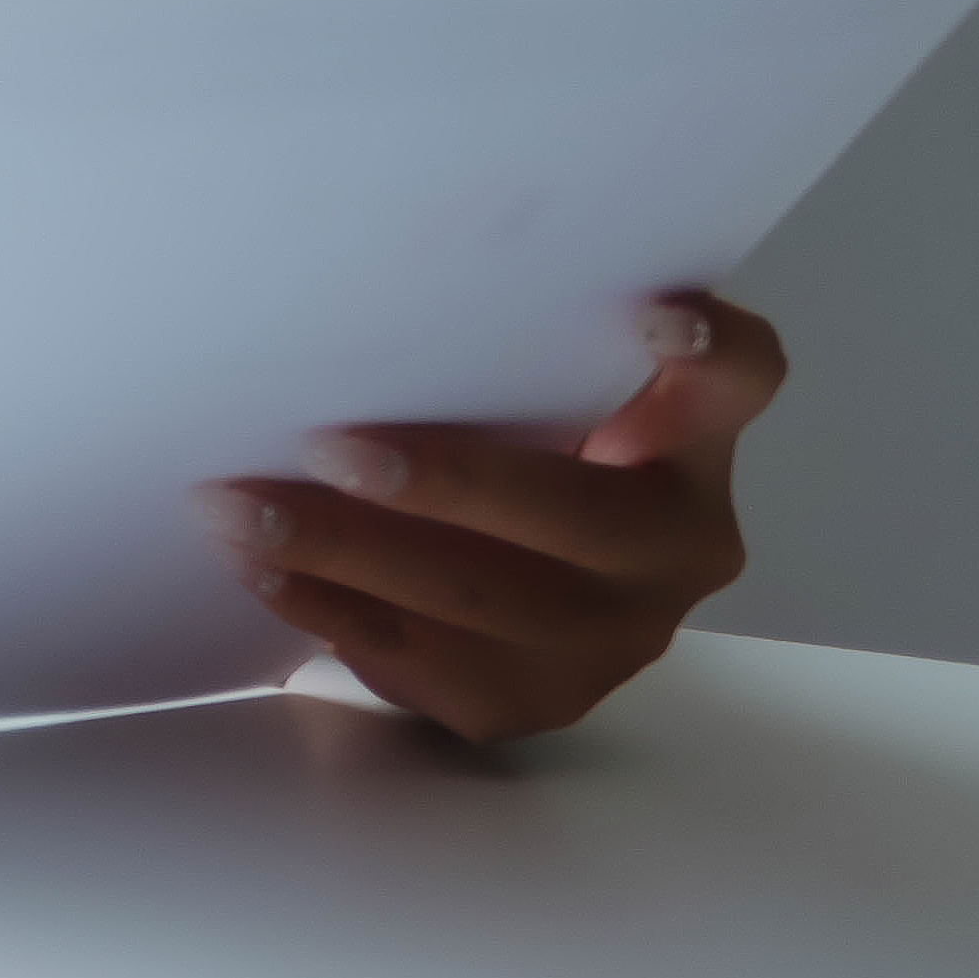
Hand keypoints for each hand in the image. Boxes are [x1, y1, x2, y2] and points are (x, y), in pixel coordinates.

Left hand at [203, 288, 778, 743]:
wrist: (497, 599)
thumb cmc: (502, 450)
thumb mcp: (526, 392)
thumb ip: (505, 345)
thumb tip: (368, 278)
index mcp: (692, 447)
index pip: (739, 383)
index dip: (712, 355)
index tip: (655, 318)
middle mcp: (679, 547)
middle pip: (581, 515)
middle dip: (446, 484)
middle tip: (327, 446)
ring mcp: (616, 638)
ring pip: (483, 599)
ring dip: (346, 550)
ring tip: (240, 509)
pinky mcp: (534, 699)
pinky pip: (422, 659)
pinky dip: (329, 608)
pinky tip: (264, 570)